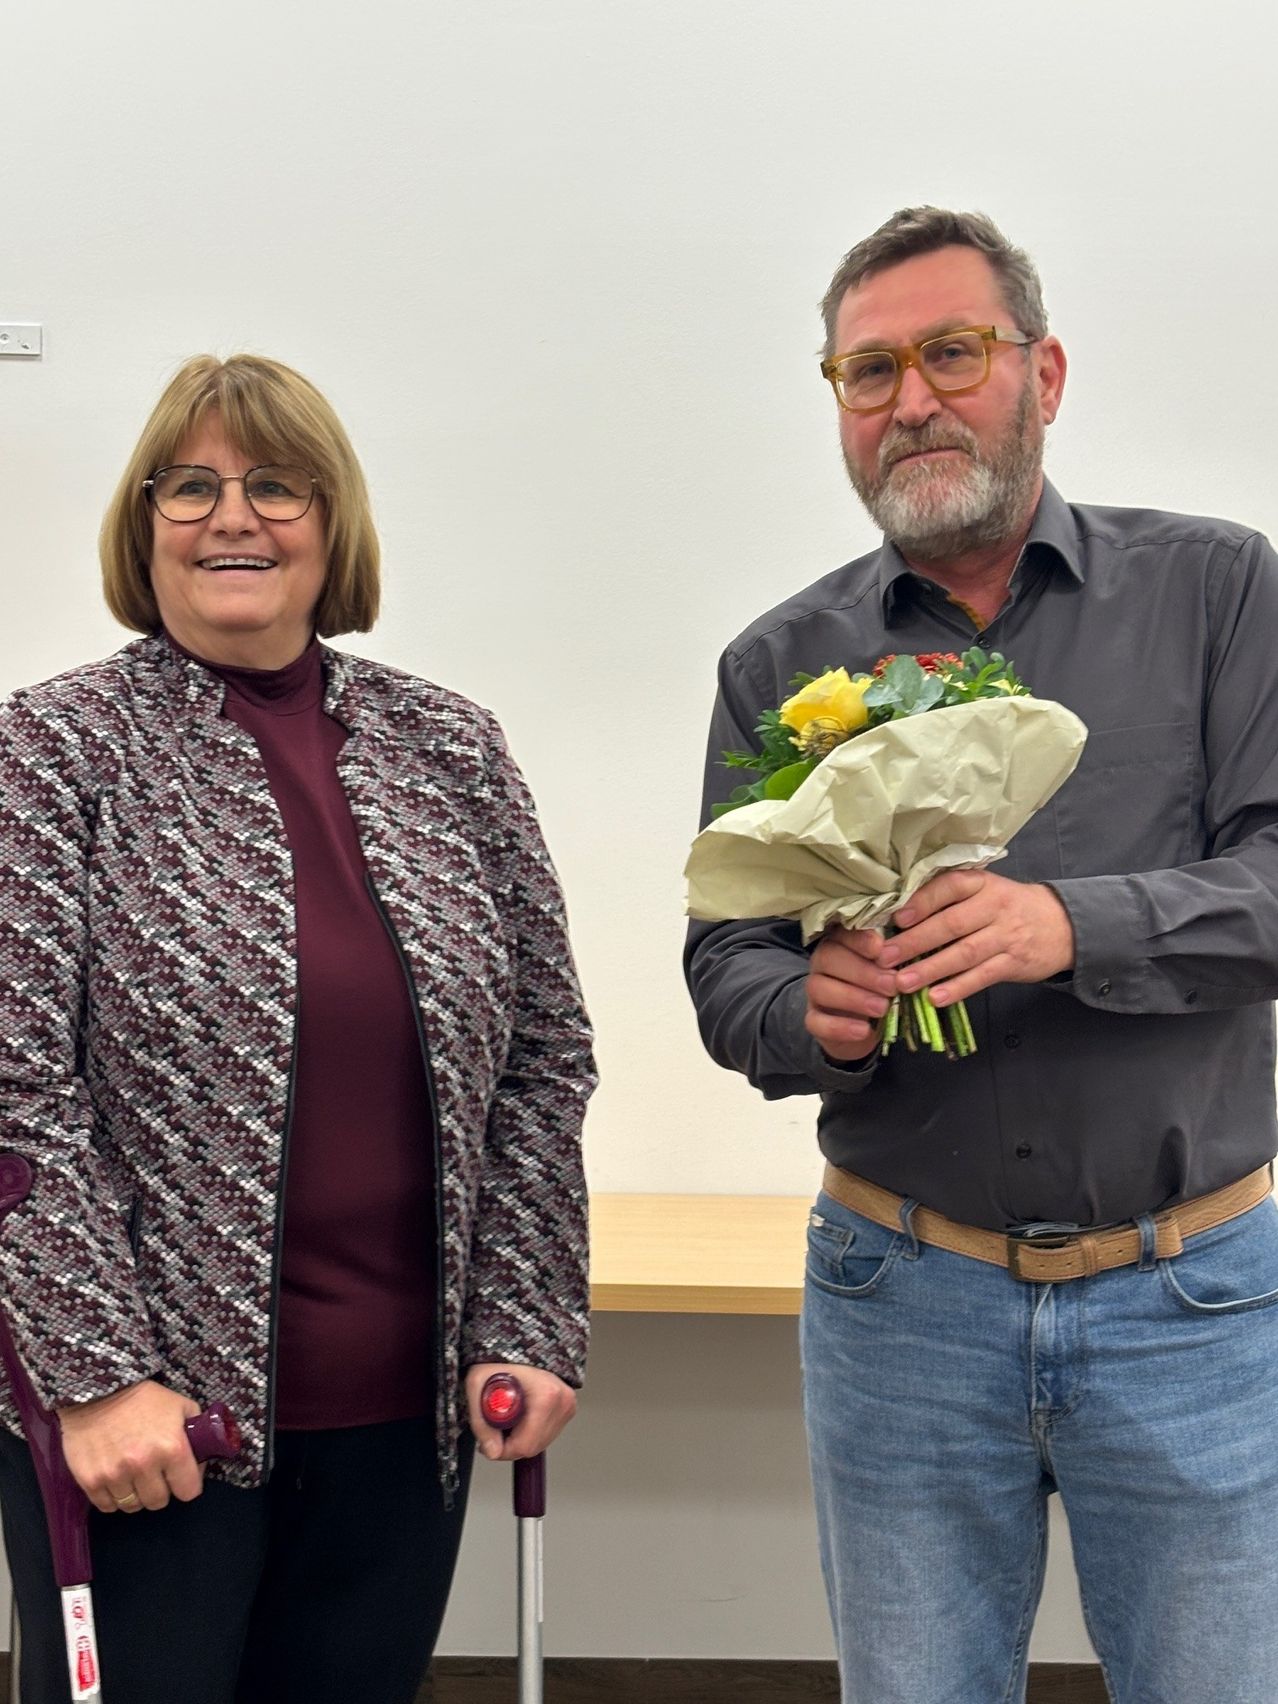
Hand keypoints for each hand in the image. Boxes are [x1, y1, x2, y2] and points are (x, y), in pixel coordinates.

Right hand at [57, 1380, 202, 1513]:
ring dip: (136, 1495)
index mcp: (172, 1448)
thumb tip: (203, 1457)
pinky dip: (113, 1497)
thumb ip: (197, 1431)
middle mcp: (144, 1465)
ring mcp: (115, 1475)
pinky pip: (107, 1506)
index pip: (189, 1492)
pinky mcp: (90, 1481)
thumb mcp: (179, 1405)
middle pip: (159, 1502)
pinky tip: (116, 1479)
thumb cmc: (142, 1398)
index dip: (187, 1484)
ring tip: (134, 1476)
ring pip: (133, 1506)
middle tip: (155, 1474)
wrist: (96, 1391)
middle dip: (161, 1489)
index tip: (180, 1476)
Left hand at [465, 1362, 576, 1462]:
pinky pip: (548, 1432)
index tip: (488, 1443)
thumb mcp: (477, 1385)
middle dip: (510, 1444)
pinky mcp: (568, 1406)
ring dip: (520, 1438)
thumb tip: (491, 1451)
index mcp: (546, 1396)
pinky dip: (531, 1430)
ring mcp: (568, 1404)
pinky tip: (520, 1414)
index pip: (526, 1445)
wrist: (518, 1338)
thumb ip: (481, 1423)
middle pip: (534, 1446)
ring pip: (541, 1442)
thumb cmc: (500, 1356)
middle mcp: (562, 1401)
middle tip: (494, 1428)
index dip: (502, 1450)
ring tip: (507, 1417)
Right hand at [805, 926, 897, 1060]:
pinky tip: (864, 1030)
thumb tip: (904, 951)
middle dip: (863, 972)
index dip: (860, 940)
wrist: (869, 1026)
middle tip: (891, 985)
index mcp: (842, 943)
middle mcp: (823, 963)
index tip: (880, 948)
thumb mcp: (891, 971)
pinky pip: (816, 1022)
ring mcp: (814, 992)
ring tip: (881, 1008)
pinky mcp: (812, 1020)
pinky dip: (841, 1027)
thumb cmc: (883, 988)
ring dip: (853, 998)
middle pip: (829, 958)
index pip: (843, 934)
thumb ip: (893, 960)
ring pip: (819, 988)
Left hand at [882, 871, 1074, 1004]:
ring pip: (964, 953)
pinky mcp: (1014, 963)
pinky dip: (957, 988)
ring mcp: (1006, 936)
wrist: (1062, 924)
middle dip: (915, 941)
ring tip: (902, 982)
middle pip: (952, 924)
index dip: (922, 902)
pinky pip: (982, 977)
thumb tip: (898, 915)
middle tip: (885, 957)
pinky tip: (935, 997)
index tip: (896, 918)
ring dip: (931, 969)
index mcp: (982, 883)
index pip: (950, 887)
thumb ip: (950, 898)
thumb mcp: (985, 890)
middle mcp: (994, 907)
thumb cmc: (1009, 907)